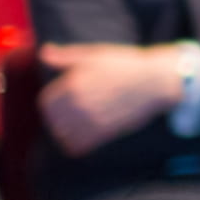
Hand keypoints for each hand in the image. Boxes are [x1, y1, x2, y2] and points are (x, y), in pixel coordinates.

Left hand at [38, 43, 186, 155]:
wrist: (155, 81)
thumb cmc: (125, 65)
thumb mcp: (94, 55)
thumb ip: (65, 56)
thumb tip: (44, 53)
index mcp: (73, 83)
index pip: (46, 103)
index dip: (51, 102)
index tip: (59, 100)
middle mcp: (79, 103)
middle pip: (53, 120)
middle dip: (57, 117)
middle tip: (67, 113)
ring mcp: (92, 119)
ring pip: (63, 135)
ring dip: (64, 132)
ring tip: (74, 125)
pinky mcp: (104, 132)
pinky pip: (77, 146)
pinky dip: (75, 144)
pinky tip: (82, 136)